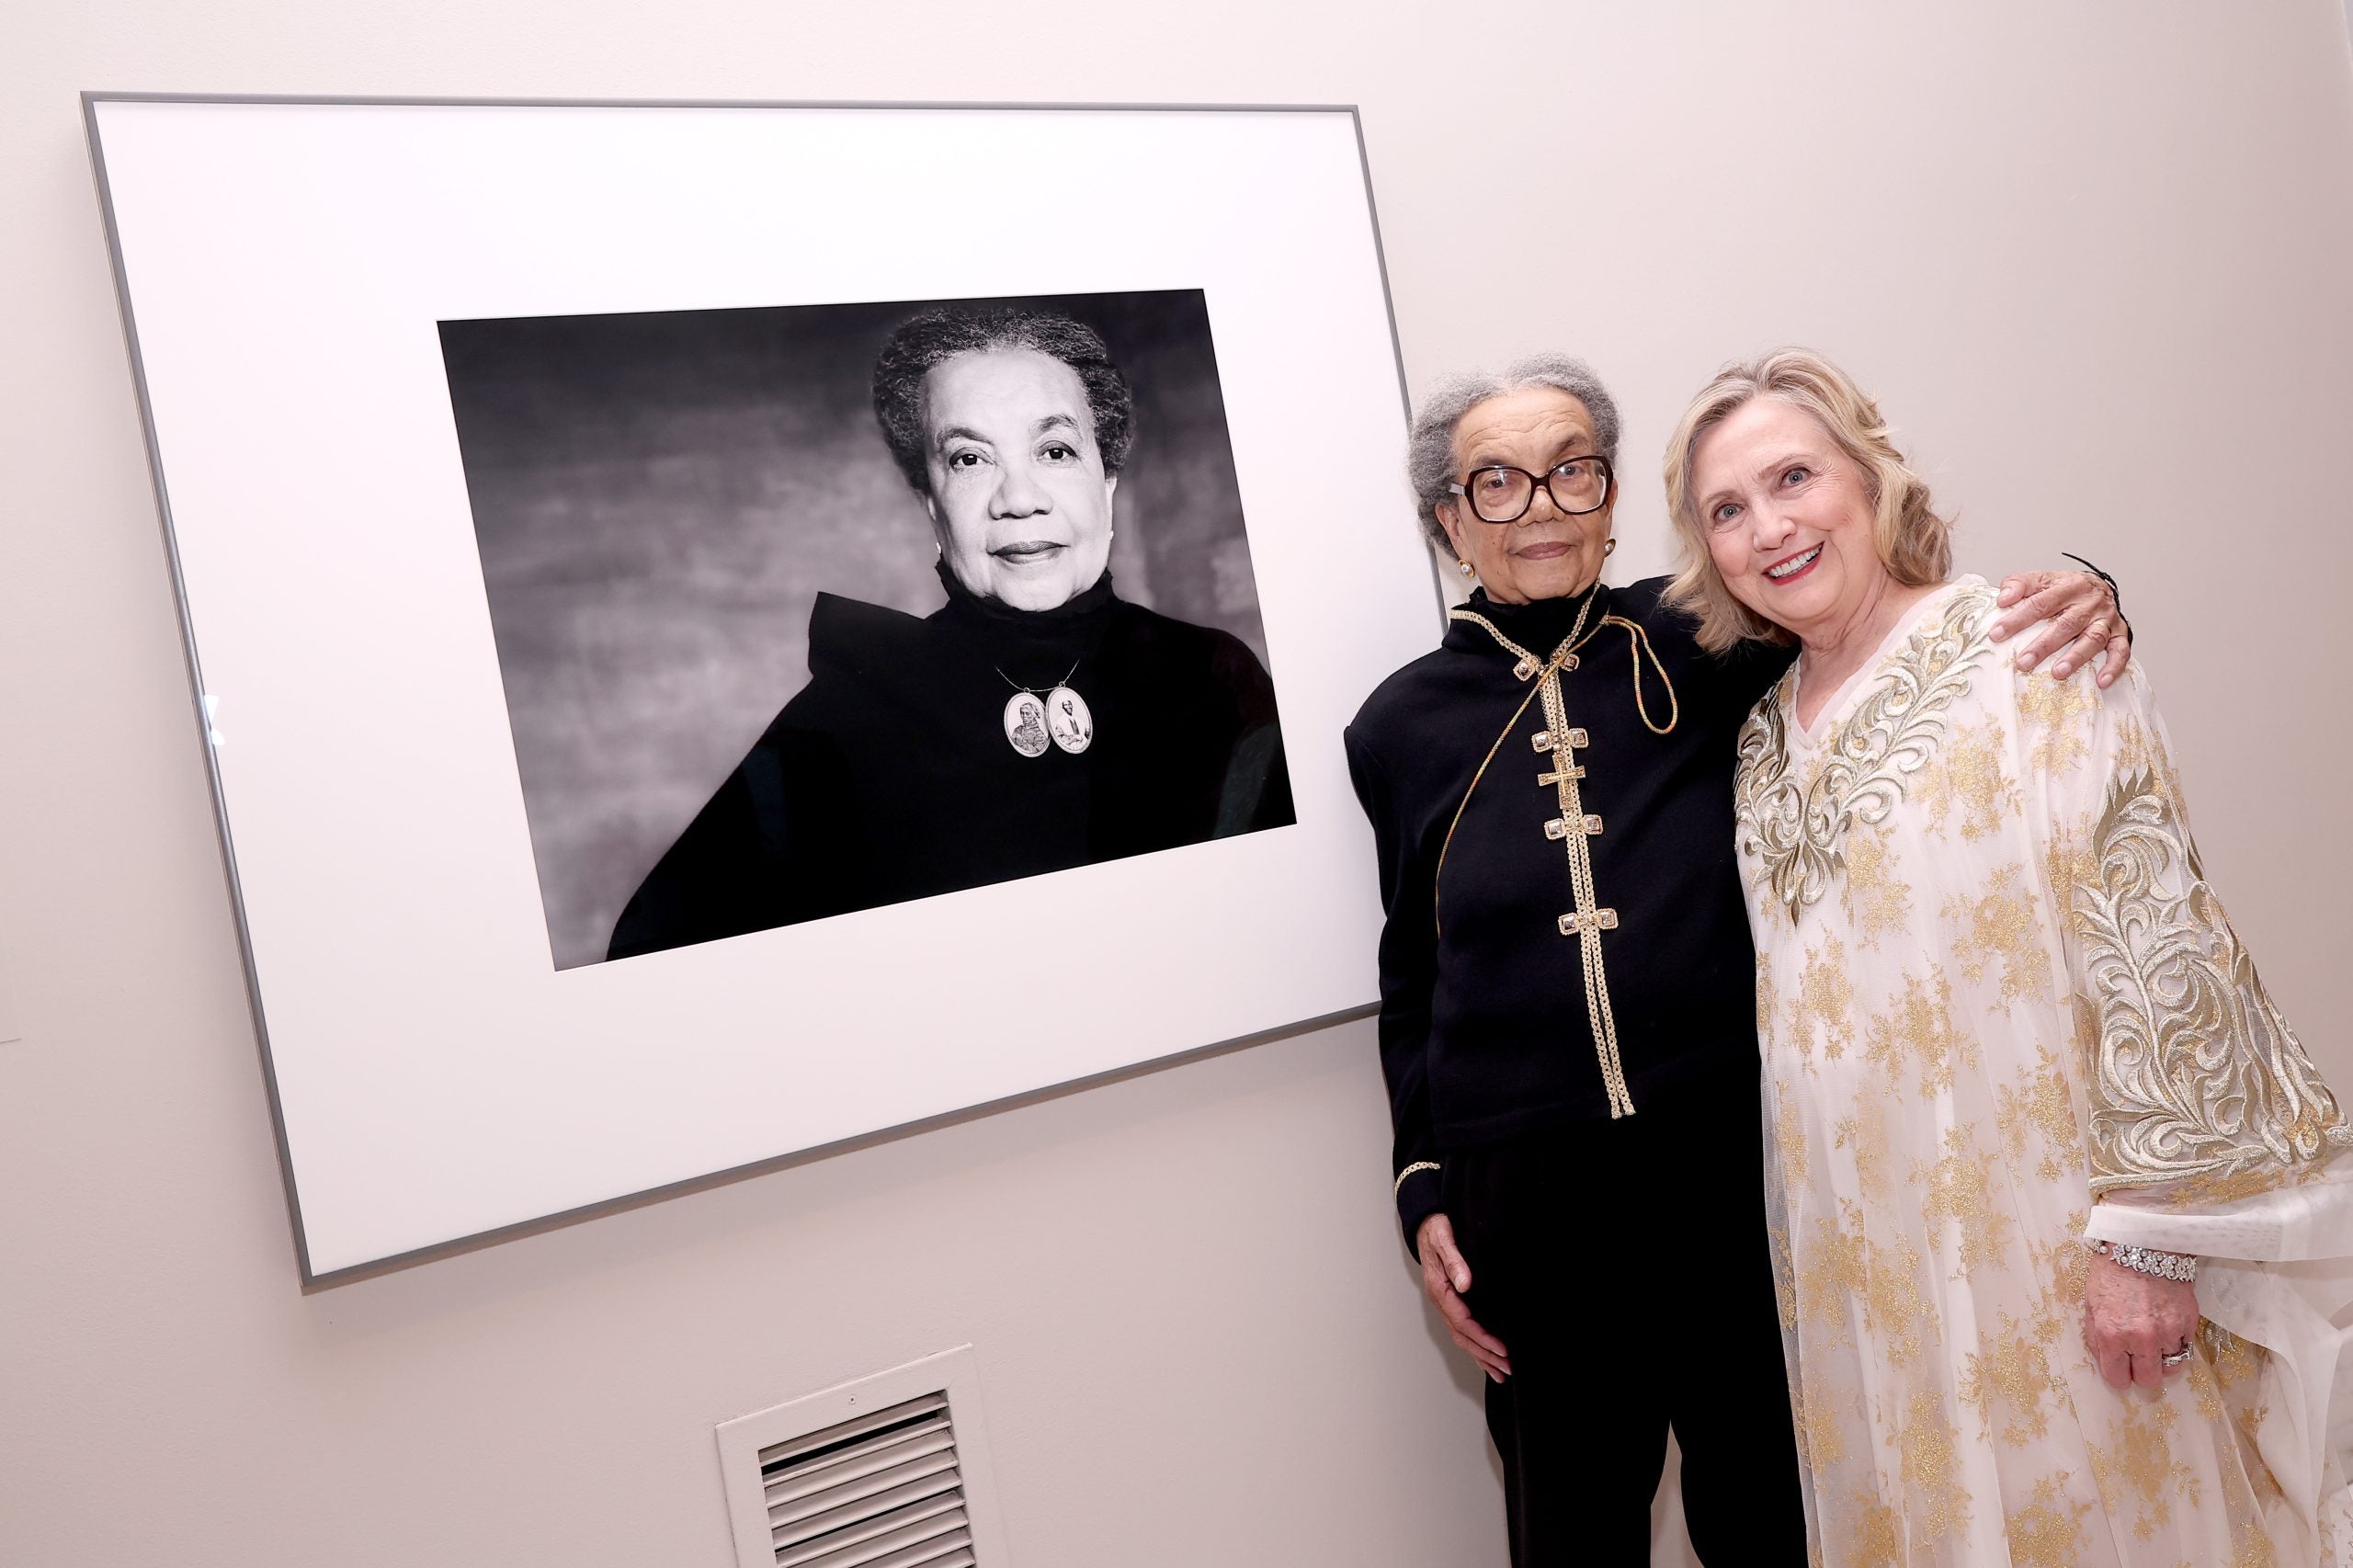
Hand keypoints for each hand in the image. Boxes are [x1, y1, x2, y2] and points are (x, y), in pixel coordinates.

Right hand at [1417, 1212, 1510, 1381]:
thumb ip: (1454, 1260)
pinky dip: (1475, 1347)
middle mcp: (1441, 1302)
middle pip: (1463, 1336)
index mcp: (1439, 1290)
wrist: (1425, 1224)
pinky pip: (1462, 1330)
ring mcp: (1445, 1305)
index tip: (1502, 1349)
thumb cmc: (1436, 1230)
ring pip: (1463, 1338)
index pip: (1462, 1322)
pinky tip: (1486, 1357)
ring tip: (1501, 1373)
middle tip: (1508, 1368)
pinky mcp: (1451, 1303)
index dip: (1483, 1338)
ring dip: (1482, 1356)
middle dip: (1485, 1355)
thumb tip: (1465, 1284)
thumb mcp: (1444, 1238)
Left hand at [1989, 570, 2130, 687]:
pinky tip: (2101, 682)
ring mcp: (2106, 619)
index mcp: (2067, 586)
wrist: (2100, 587)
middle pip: (2067, 624)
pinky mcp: (2120, 633)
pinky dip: (2113, 666)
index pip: (2040, 603)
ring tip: (2057, 673)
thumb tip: (2002, 598)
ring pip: (2093, 638)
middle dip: (2044, 645)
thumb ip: (2019, 584)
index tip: (1996, 634)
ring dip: (2076, 657)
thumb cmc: (2064, 588)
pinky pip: (2121, 651)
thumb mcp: (2041, 580)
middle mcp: (2089, 602)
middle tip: (2024, 662)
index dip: (2018, 619)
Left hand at [2084, 1254, 2199, 1389]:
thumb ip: (2097, 1336)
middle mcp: (2141, 1338)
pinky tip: (2167, 1326)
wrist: (2142, 1244)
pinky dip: (2177, 1343)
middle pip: (2150, 1380)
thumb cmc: (2111, 1272)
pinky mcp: (2189, 1322)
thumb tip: (2107, 1360)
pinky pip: (2186, 1348)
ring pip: (2171, 1365)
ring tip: (2154, 1338)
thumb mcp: (2091, 1305)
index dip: (2119, 1376)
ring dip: (2162, 1356)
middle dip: (2143, 1372)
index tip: (2122, 1370)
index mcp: (2111, 1335)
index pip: (2118, 1378)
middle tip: (2139, 1358)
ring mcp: (2168, 1332)